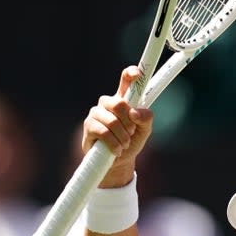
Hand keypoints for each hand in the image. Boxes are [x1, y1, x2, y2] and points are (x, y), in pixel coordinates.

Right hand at [83, 67, 154, 187]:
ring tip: (124, 144)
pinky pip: (104, 133)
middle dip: (129, 121)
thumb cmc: (131, 142)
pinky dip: (114, 144)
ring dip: (123, 136)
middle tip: (131, 132)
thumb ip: (146, 118)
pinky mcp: (88, 126)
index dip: (131, 73)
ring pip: (112, 121)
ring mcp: (96, 113)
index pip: (125, 80)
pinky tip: (117, 150)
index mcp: (123, 99)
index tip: (138, 74)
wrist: (118, 162)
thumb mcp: (145, 131)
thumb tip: (135, 112)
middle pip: (119, 103)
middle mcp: (108, 103)